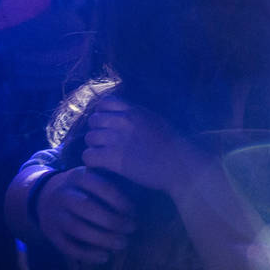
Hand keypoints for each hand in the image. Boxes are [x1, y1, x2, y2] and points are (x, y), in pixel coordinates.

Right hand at [38, 166, 136, 262]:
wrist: (44, 194)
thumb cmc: (81, 187)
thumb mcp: (93, 176)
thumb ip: (111, 184)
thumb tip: (138, 201)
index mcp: (79, 176)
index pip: (102, 188)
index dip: (121, 201)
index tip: (134, 212)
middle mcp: (64, 194)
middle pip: (88, 208)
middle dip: (112, 221)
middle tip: (132, 229)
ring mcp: (54, 215)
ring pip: (77, 229)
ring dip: (102, 239)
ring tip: (123, 244)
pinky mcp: (50, 233)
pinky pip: (67, 246)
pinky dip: (87, 254)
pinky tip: (104, 257)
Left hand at [82, 95, 200, 193]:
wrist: (180, 164)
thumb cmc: (174, 145)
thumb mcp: (157, 121)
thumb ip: (139, 117)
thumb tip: (126, 115)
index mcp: (135, 111)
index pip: (105, 103)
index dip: (102, 113)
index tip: (107, 124)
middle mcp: (124, 121)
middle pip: (94, 121)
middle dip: (97, 131)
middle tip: (104, 143)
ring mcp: (117, 139)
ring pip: (89, 138)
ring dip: (94, 147)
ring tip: (103, 155)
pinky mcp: (114, 158)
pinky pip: (88, 156)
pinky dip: (92, 162)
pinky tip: (101, 166)